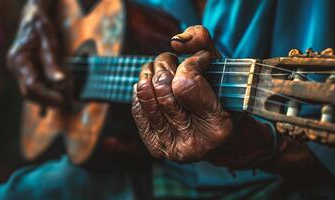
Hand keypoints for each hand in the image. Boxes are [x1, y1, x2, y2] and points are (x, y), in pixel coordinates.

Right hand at [7, 0, 67, 106]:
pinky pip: (36, 86)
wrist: (33, 20)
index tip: (62, 100)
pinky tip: (58, 91)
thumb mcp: (49, 44)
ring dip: (47, 96)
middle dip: (47, 99)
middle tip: (65, 101)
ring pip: (32, 92)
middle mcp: (16, 68)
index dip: (47, 96)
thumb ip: (52, 63)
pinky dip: (47, 90)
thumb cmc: (41, 29)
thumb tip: (60, 81)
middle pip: (29, 93)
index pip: (31, 86)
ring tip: (64, 95)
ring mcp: (19, 71)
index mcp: (19, 60)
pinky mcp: (26, 72)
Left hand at [132, 25, 274, 167]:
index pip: (184, 85)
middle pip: (162, 89)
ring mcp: (171, 147)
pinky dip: (143, 90)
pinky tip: (153, 86)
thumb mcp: (220, 66)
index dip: (189, 63)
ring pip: (146, 96)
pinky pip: (137, 107)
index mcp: (218, 127)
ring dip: (149, 73)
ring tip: (159, 67)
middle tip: (172, 59)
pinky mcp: (155, 147)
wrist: (215, 134)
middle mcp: (194, 143)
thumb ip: (202, 42)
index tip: (199, 58)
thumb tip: (174, 42)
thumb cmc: (221, 96)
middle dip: (165, 64)